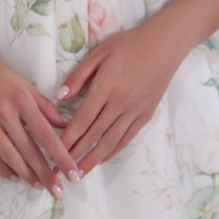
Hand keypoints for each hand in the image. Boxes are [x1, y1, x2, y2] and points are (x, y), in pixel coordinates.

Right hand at [0, 39, 79, 194]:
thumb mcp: (23, 83)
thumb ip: (44, 105)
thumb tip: (65, 124)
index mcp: (22, 100)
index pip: (46, 134)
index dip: (61, 156)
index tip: (73, 174)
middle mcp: (5, 113)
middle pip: (29, 150)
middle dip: (45, 173)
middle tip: (57, 191)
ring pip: (9, 155)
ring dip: (26, 174)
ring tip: (37, 185)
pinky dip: (2, 168)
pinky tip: (13, 177)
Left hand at [57, 17, 182, 169]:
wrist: (165, 44)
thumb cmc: (129, 44)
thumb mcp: (99, 52)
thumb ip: (79, 75)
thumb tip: (60, 96)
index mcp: (106, 87)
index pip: (82, 119)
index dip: (67, 139)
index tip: (53, 152)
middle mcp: (120, 103)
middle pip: (94, 135)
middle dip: (75, 156)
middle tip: (61, 172)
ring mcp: (135, 111)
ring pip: (111, 141)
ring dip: (93, 159)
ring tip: (79, 174)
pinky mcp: (146, 115)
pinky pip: (127, 137)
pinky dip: (113, 151)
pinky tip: (101, 159)